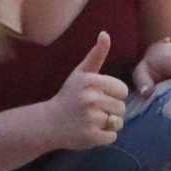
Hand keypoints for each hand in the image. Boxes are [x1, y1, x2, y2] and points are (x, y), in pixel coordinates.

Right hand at [47, 32, 127, 149]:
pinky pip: (112, 137)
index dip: (113, 95)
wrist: (48, 123)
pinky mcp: (91, 136)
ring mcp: (91, 119)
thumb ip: (96, 54)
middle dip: (111, 110)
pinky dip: (104, 136)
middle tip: (93, 110)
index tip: (98, 96)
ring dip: (109, 124)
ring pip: (118, 122)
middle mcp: (91, 99)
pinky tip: (90, 131)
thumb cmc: (68, 96)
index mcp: (91, 81)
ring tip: (92, 120)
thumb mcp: (80, 73)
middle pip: (122, 107)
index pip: (122, 90)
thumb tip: (105, 33)